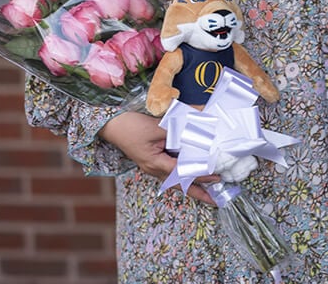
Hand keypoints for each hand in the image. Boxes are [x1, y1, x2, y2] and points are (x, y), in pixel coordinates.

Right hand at [98, 111, 219, 204]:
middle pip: (180, 186)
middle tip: (215, 201)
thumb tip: (201, 126)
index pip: (183, 173)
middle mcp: (154, 170)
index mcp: (155, 163)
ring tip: (208, 194)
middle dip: (199, 194)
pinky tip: (192, 176)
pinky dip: (183, 177)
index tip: (216, 177)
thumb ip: (179, 129)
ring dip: (192, 187)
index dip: (201, 175)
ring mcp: (152, 168)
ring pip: (176, 182)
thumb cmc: (131, 127)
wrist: (111, 126)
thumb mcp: (157, 126)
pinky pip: (171, 174)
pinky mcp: (152, 162)